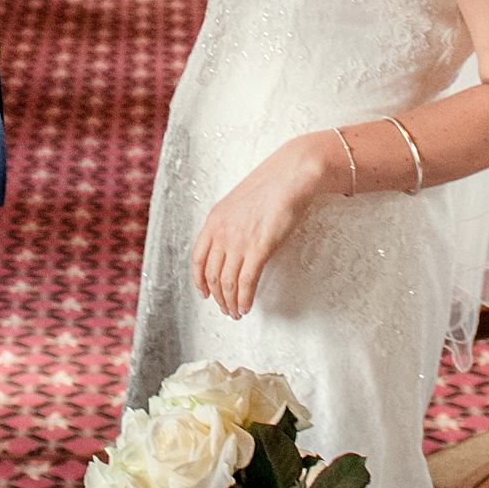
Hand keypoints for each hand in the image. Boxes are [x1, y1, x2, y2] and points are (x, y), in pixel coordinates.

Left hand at [190, 135, 332, 321]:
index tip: (204, 294)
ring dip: (230, 302)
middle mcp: (222, 232)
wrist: (291, 175)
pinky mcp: (259, 248)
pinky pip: (246, 282)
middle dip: (218, 297)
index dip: (199, 280)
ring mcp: (239, 241)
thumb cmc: (270, 186)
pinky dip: (244, 298)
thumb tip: (232, 247)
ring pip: (227, 282)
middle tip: (226, 308)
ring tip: (237, 312)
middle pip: (212, 275)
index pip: (197, 258)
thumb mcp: (238, 203)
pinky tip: (246, 307)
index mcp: (214, 220)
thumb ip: (230, 224)